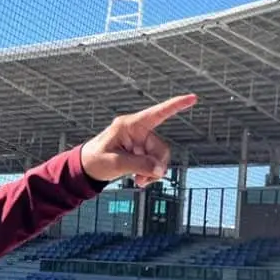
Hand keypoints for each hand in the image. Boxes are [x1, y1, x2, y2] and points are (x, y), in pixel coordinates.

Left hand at [81, 94, 197, 185]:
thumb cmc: (95, 160)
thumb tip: (160, 170)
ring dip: (153, 172)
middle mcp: (137, 131)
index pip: (157, 114)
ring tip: (139, 182)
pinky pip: (153, 163)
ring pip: (158, 157)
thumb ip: (139, 165)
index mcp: (130, 125)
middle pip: (160, 147)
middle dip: (157, 165)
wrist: (85, 168)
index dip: (176, 105)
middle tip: (146, 180)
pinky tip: (140, 180)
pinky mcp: (139, 152)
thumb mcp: (115, 164)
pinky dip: (149, 173)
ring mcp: (139, 142)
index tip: (193, 98)